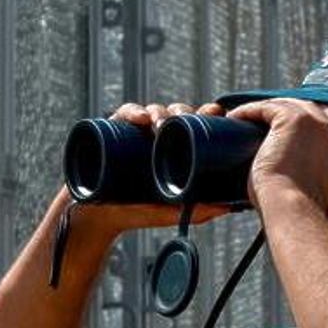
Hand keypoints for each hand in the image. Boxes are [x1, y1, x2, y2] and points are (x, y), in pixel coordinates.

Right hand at [72, 102, 232, 235]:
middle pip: (175, 112)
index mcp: (175, 147)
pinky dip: (133, 112)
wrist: (99, 217)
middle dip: (183, 111)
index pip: (194, 123)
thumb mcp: (170, 212)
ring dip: (161, 112)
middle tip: (187, 120)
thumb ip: (198, 211)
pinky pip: (124, 114)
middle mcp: (157, 136)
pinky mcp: (112, 131)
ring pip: (153, 110)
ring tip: (162, 124)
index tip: (215, 112)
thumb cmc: (137, 211)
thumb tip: (229, 208)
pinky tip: (141, 119)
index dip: (206, 113)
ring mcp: (135, 132)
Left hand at [226, 98, 327, 209]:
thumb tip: (290, 170)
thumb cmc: (295, 212)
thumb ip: (311, 173)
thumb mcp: (314, 190)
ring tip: (245, 119)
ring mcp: (317, 123)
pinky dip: (248, 111)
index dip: (313, 121)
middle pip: (312, 108)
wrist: (292, 209)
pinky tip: (235, 118)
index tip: (291, 129)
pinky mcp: (293, 118)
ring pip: (288, 105)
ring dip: (266, 110)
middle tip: (264, 119)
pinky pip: (266, 107)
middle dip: (290, 110)